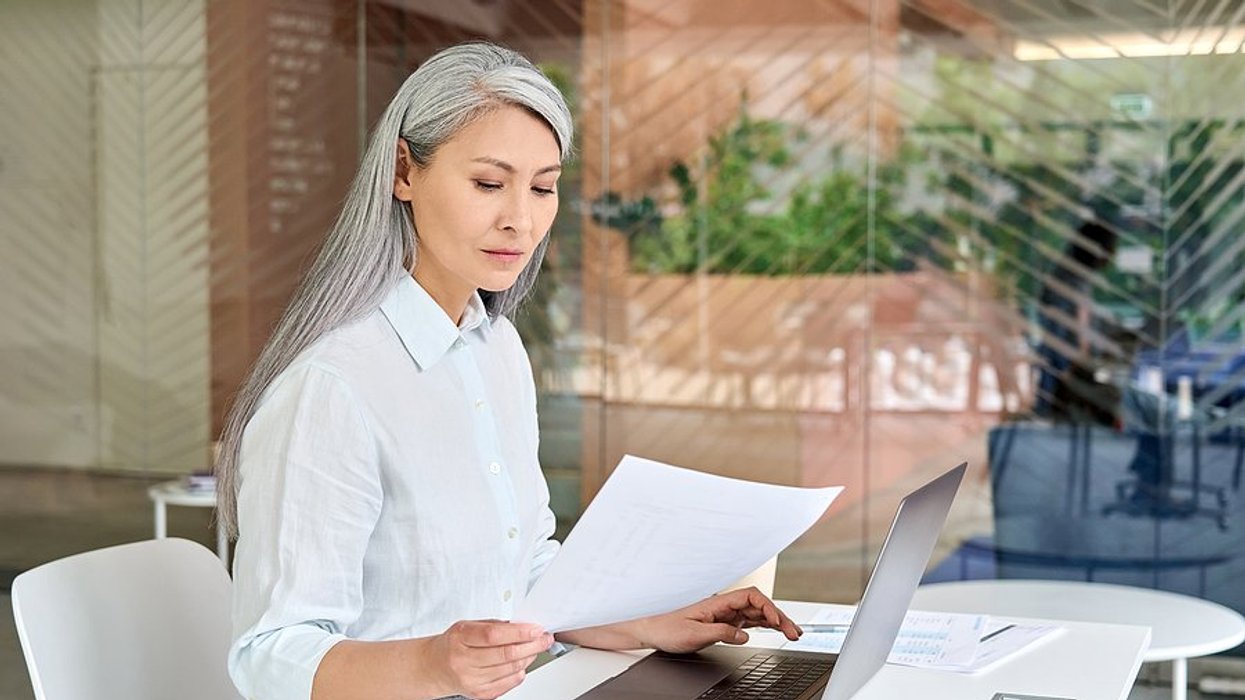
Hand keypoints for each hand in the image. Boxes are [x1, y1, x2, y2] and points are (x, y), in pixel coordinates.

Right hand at [422, 620, 552, 698]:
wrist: (435, 667)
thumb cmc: (453, 643)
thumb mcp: (467, 625)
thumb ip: (494, 625)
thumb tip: (523, 626)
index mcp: (460, 638)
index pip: (494, 635)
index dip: (519, 632)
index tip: (536, 628)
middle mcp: (464, 660)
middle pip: (506, 654)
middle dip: (532, 645)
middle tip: (544, 638)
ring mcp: (471, 680)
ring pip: (511, 669)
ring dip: (529, 657)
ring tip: (534, 648)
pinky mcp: (479, 694)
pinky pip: (509, 683)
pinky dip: (520, 671)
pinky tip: (521, 663)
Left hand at [638, 587, 802, 653]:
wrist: (651, 630)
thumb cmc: (667, 629)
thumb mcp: (693, 634)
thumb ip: (721, 633)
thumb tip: (744, 634)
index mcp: (717, 602)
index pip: (750, 597)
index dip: (767, 606)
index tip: (777, 621)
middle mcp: (723, 606)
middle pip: (758, 605)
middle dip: (779, 616)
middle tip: (795, 632)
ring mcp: (724, 614)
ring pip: (756, 614)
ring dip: (775, 621)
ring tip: (792, 632)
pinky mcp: (722, 623)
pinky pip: (748, 621)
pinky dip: (764, 625)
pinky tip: (774, 630)